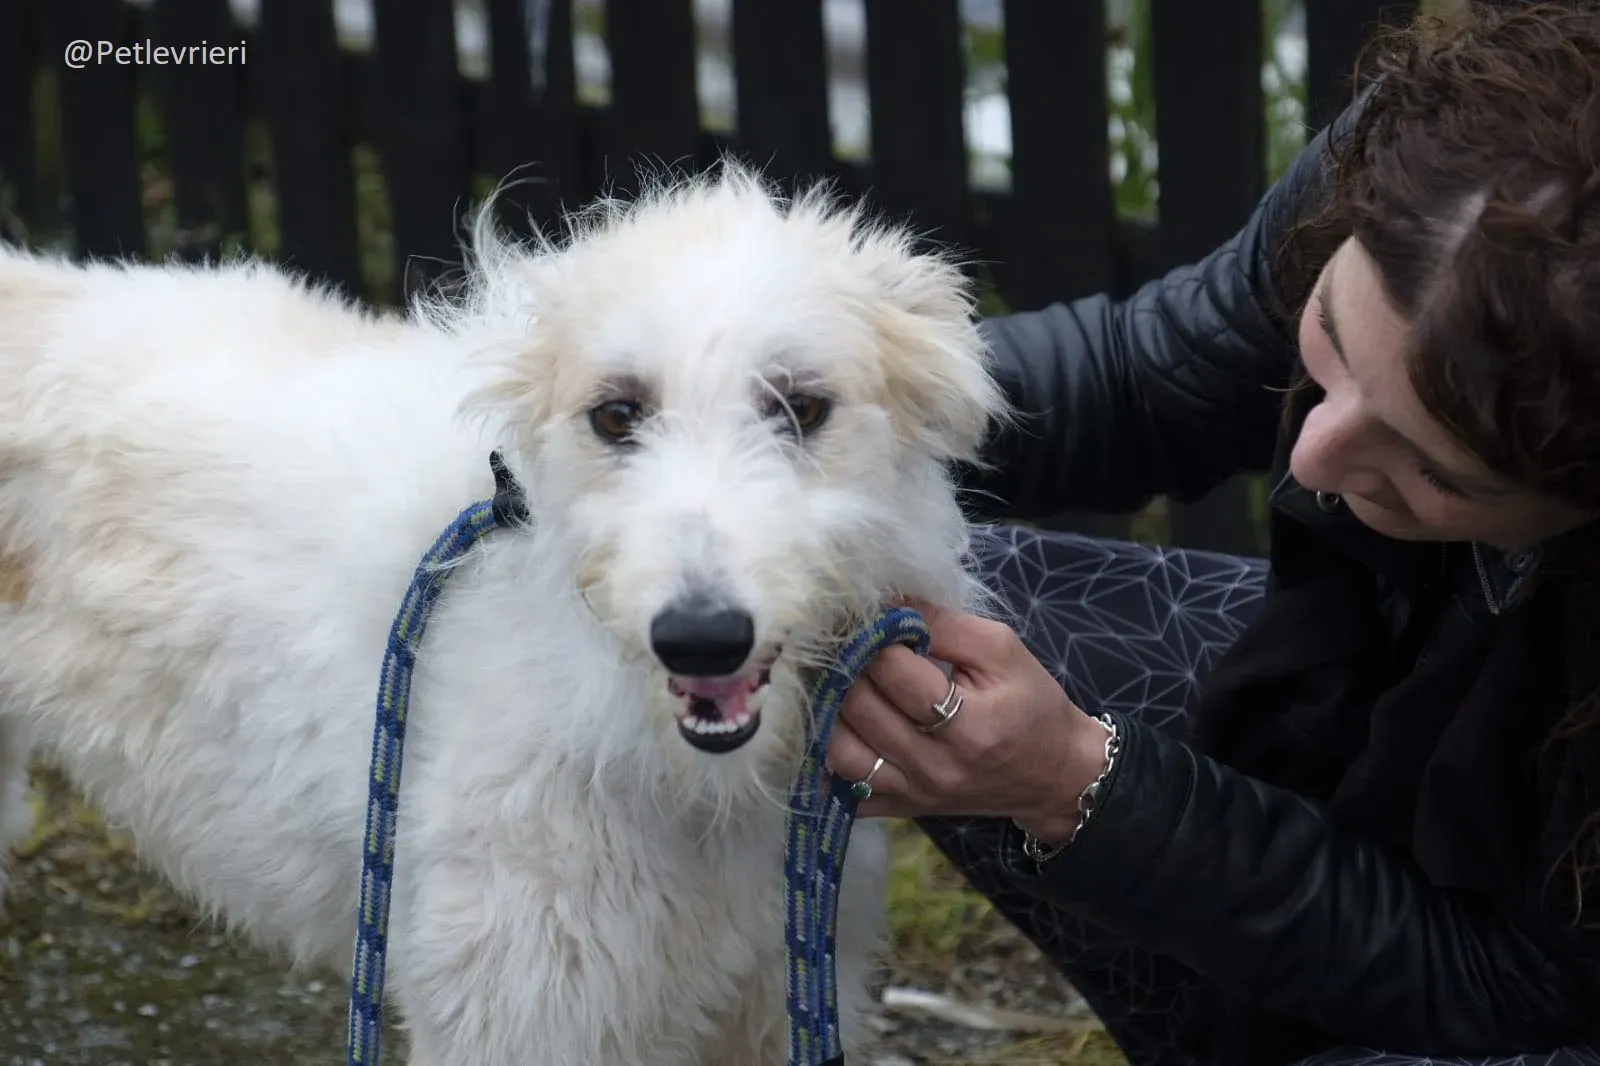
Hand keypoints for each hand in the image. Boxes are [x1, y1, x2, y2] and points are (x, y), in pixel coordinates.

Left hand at [825, 599, 1113, 844]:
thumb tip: (885, 602)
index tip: (873, 618)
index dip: (876, 638)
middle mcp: (936, 767)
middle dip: (847, 667)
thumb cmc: (1030, 705)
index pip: (897, 675)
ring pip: (838, 752)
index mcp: (970, 727)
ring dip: (830, 709)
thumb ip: (943, 623)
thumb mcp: (1003, 650)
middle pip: (861, 710)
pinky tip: (833, 726)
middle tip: (848, 643)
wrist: (1052, 775)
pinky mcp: (897, 810)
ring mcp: (912, 794)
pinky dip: (825, 759)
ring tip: (840, 681)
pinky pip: (840, 789)